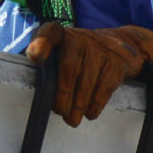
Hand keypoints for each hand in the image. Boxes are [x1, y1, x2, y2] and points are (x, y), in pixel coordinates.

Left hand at [26, 23, 152, 126]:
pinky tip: (89, 113)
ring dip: (78, 104)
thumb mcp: (58, 51)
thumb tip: (34, 90)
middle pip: (69, 65)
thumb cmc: (75, 55)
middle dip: (63, 93)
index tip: (35, 56)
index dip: (41, 43)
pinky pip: (105, 86)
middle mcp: (80, 37)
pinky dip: (96, 103)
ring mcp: (101, 48)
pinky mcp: (118, 61)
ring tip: (72, 119)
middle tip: (60, 111)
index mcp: (59, 33)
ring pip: (88, 80)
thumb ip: (44, 64)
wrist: (115, 46)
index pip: (49, 32)